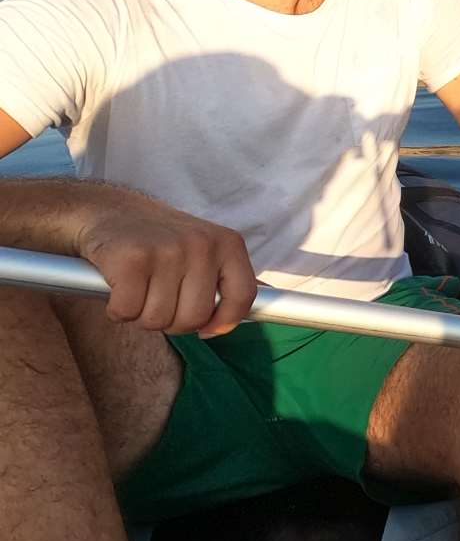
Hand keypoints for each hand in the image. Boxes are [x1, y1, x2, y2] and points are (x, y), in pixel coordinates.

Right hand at [76, 195, 258, 338]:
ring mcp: (168, 250)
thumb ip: (229, 277)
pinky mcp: (132, 260)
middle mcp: (202, 245)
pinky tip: (116, 286)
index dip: (223, 322)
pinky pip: (128, 312)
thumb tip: (269, 307)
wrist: (109, 211)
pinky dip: (118, 309)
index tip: (205, 328)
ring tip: (138, 287)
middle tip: (157, 297)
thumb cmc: (159, 239)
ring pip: (158, 320)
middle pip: (194, 318)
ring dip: (141, 314)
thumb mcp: (205, 248)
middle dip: (171, 320)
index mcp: (228, 243)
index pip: (244, 297)